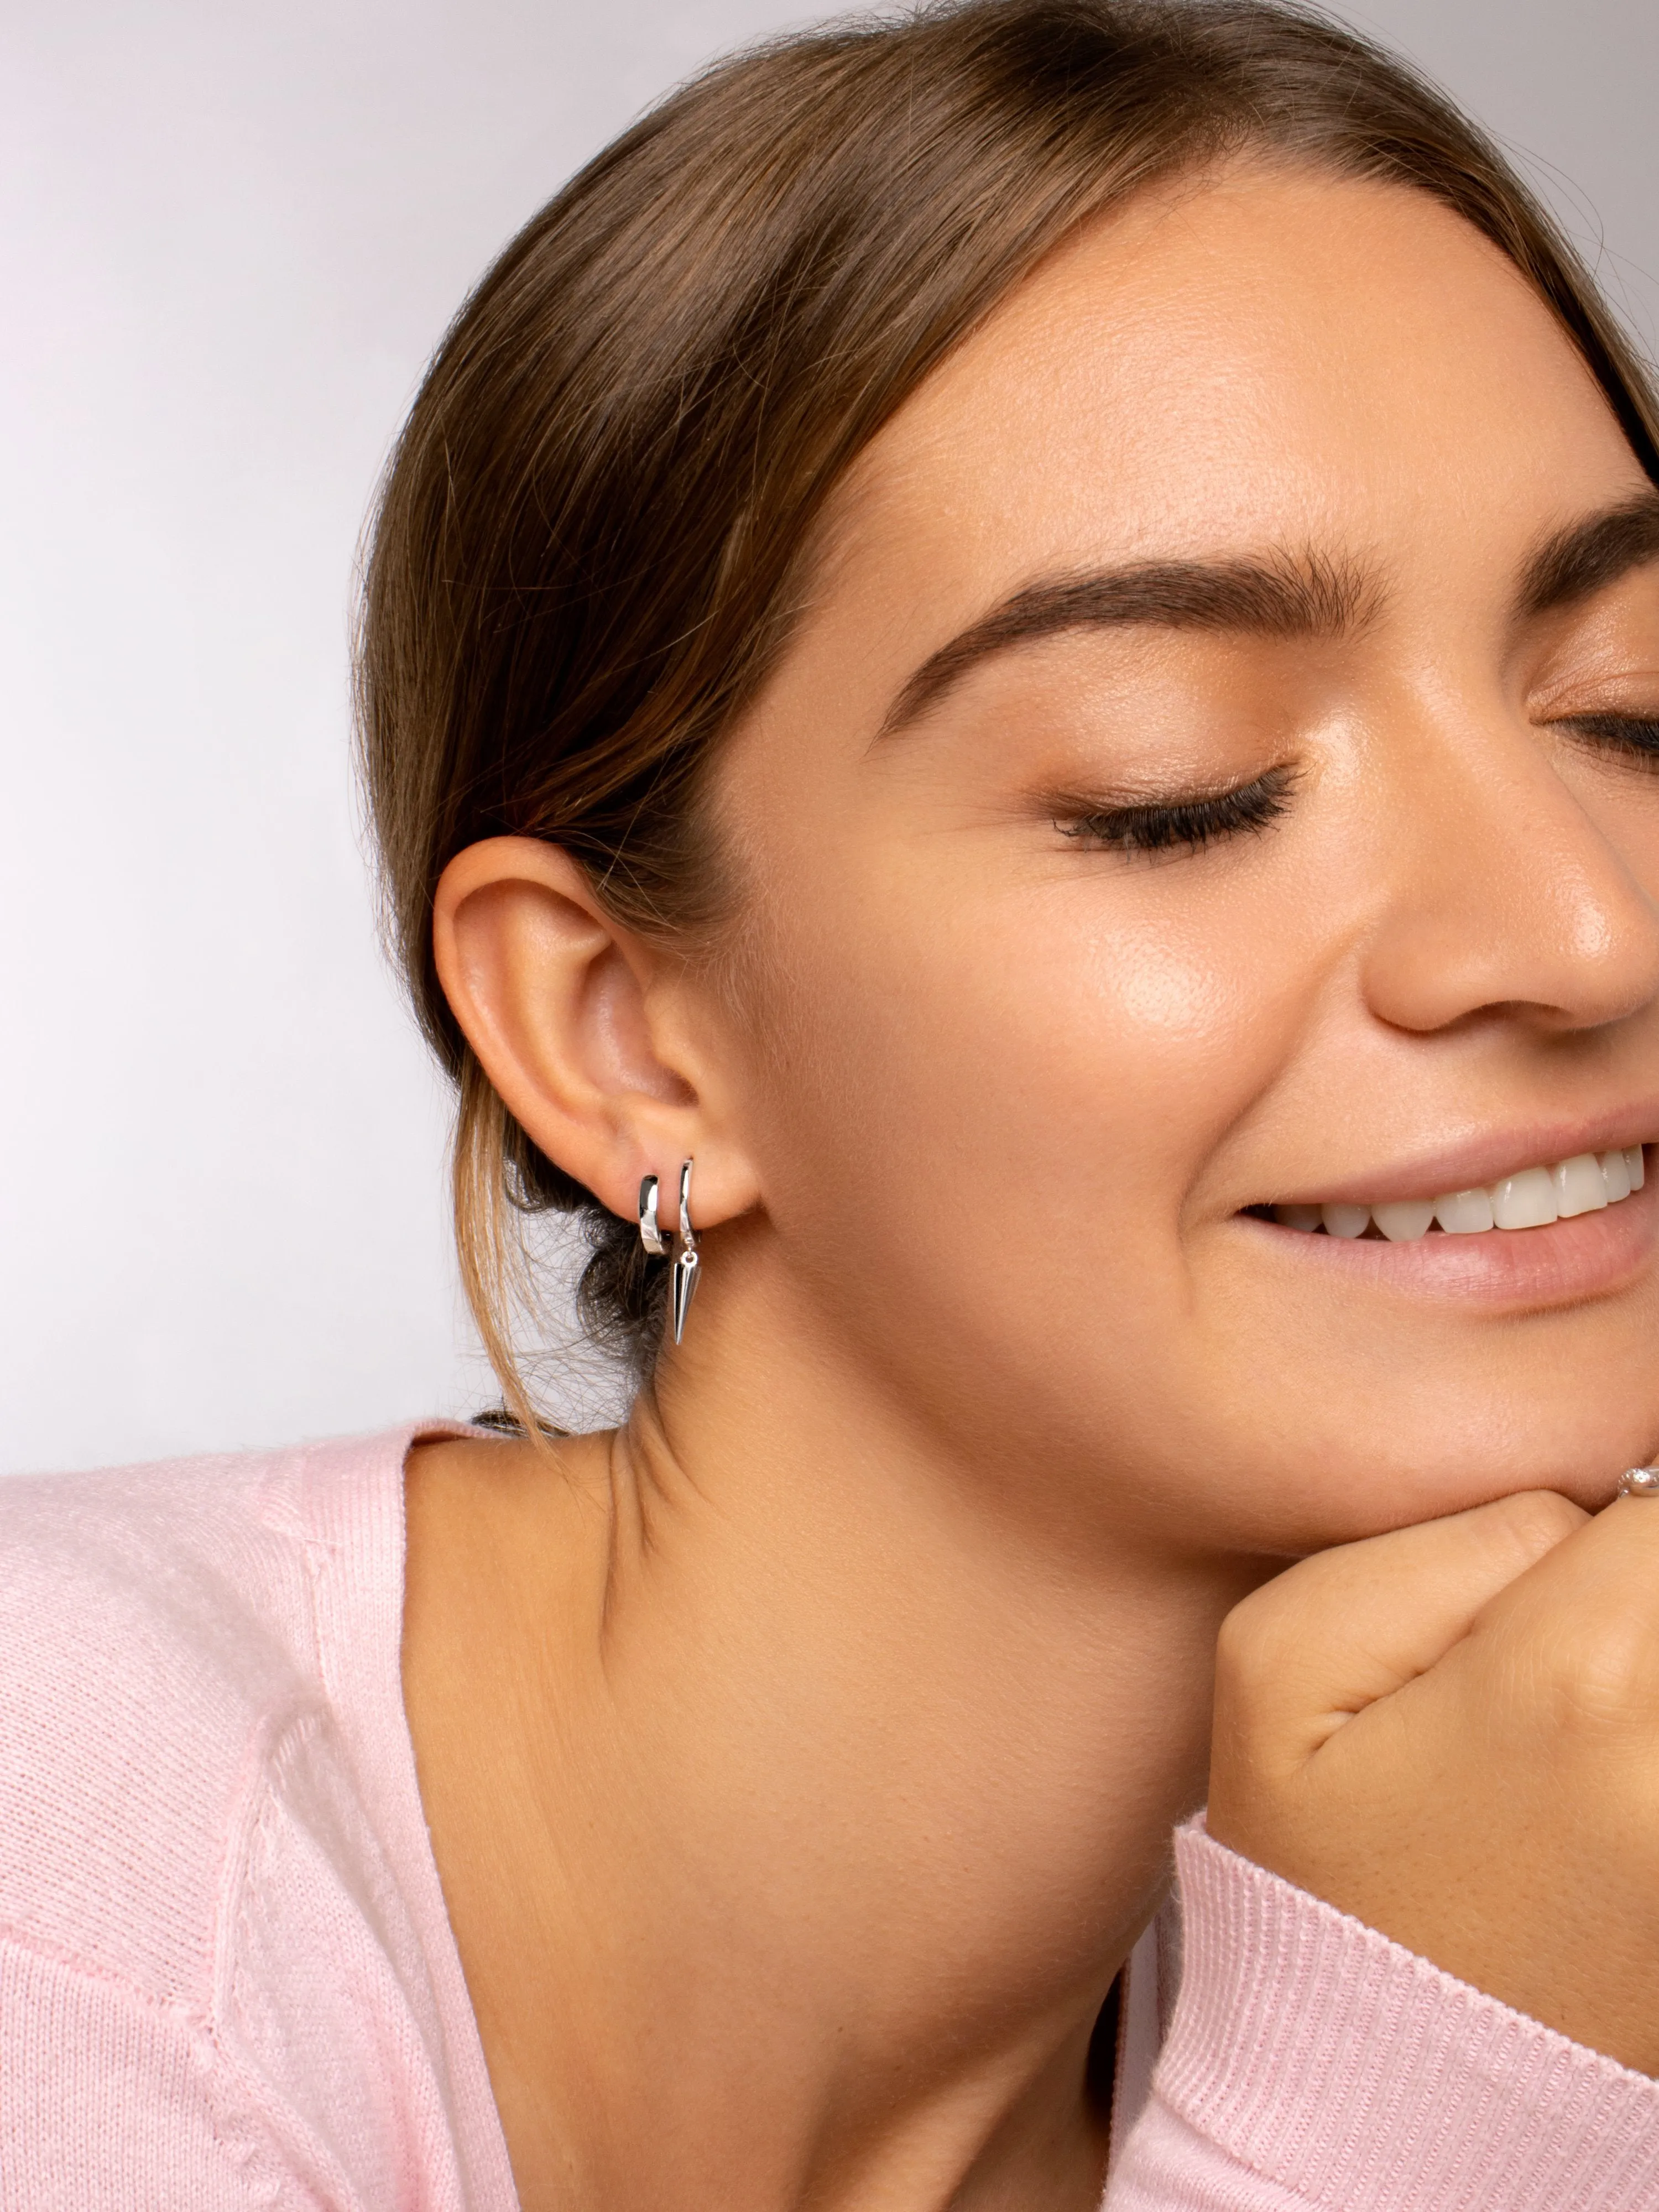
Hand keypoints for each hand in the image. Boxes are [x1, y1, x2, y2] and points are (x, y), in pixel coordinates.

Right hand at [1208, 1486, 1658, 2073]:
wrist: (1390, 2093)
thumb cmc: (1318, 1873)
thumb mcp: (1279, 1663)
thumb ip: (1434, 1540)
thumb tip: (1575, 1505)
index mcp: (1569, 1680)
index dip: (1601, 1508)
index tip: (1541, 1574)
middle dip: (1629, 1585)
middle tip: (1539, 1657)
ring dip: (1637, 1658)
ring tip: (1551, 1733)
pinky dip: (1639, 1727)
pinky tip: (1581, 1787)